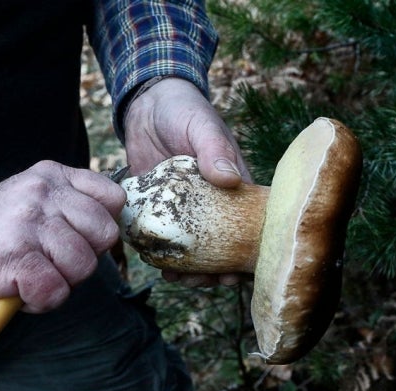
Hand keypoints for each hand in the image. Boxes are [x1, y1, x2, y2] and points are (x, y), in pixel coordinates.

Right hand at [0, 161, 124, 312]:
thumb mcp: (29, 199)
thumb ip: (68, 205)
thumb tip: (110, 231)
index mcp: (51, 175)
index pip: (113, 197)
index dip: (101, 227)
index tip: (79, 240)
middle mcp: (43, 193)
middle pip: (105, 234)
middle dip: (85, 259)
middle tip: (52, 263)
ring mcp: (29, 224)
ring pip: (84, 266)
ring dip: (61, 283)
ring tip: (30, 276)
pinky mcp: (16, 258)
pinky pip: (56, 292)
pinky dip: (40, 302)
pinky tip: (19, 291)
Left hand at [123, 77, 251, 286]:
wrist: (146, 104)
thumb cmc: (183, 110)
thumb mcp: (202, 125)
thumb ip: (215, 149)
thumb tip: (230, 179)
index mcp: (234, 185)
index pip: (249, 224)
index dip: (248, 253)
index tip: (240, 273)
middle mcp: (213, 203)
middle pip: (221, 245)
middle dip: (217, 269)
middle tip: (205, 282)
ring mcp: (184, 208)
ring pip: (193, 248)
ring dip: (189, 269)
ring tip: (179, 280)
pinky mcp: (158, 208)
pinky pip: (163, 237)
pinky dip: (162, 254)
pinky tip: (157, 267)